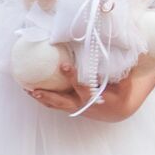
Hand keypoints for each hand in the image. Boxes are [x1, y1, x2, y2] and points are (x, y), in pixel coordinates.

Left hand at [28, 69, 154, 121]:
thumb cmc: (122, 90)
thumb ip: (120, 68)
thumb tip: (118, 45)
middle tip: (37, 86)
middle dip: (51, 93)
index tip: (64, 65)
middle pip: (66, 99)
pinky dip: (43, 98)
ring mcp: (76, 107)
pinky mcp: (70, 107)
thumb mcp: (125, 81)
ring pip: (57, 104)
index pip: (84, 86)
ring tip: (29, 90)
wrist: (119, 109)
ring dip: (43, 97)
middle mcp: (85, 104)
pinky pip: (54, 104)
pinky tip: (31, 90)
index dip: (73, 77)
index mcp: (98, 98)